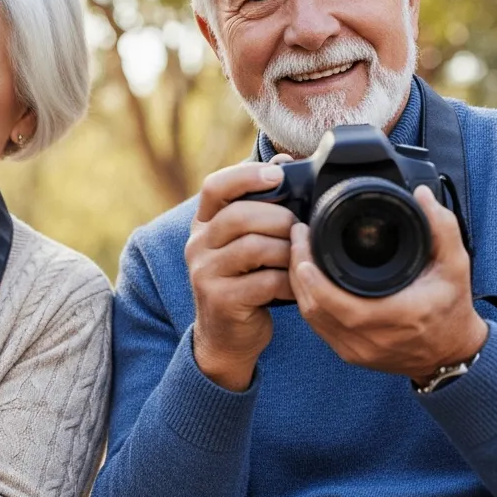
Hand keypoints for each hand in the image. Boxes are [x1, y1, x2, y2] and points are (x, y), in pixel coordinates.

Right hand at [186, 159, 297, 390]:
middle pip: (240, 216)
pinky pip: (264, 282)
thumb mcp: (245, 241)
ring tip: (299, 260)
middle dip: (279, 219)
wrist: (225, 336)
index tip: (278, 175)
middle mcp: (197, 245)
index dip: (247, 176)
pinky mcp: (221, 300)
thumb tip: (282, 161)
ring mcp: (205, 273)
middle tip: (299, 230)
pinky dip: (288, 282)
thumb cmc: (244, 281)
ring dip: (287, 252)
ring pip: (255, 248)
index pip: (215, 187)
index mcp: (203, 224)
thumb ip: (259, 205)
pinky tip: (296, 286)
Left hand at [289, 184, 488, 381]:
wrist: (451, 353)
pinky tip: (306, 280)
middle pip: (315, 308)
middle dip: (298, 271)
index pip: (340, 304)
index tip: (304, 248)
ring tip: (298, 253)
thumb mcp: (455, 265)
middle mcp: (372, 338)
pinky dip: (308, 301)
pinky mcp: (349, 354)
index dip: (314, 280)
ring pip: (312, 318)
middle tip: (298, 238)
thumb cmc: (451, 308)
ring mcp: (357, 350)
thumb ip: (442, 228)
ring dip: (300, 285)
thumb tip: (423, 196)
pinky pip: (317, 327)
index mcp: (397, 316)